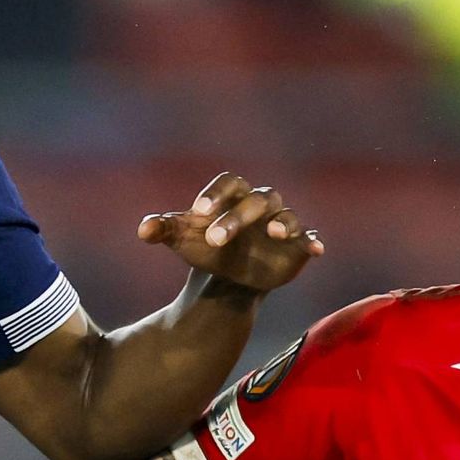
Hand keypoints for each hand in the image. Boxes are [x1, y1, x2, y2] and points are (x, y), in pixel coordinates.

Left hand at [137, 174, 322, 297]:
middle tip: (214, 239)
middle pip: (256, 200)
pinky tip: (316, 250)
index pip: (229, 183)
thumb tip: (143, 230)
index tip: (197, 211)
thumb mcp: (184, 239)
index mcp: (234, 196)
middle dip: (237, 217)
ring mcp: (281, 225)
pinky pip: (310, 239)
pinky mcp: (298, 247)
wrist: (228, 276)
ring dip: (282, 223)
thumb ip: (165, 229)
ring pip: (286, 217)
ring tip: (273, 233)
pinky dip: (313, 241)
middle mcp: (261, 205)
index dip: (216, 194)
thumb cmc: (206, 246)